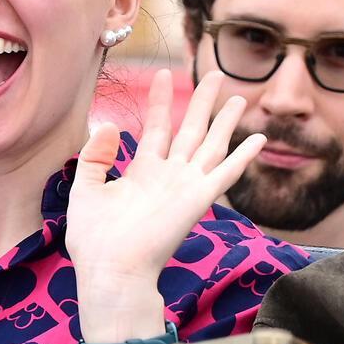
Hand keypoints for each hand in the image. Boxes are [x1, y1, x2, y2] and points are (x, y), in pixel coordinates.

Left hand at [67, 70, 265, 325]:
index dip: (162, 100)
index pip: (158, 127)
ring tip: (239, 96)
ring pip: (212, 144)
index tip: (163, 73)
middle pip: (192, 129)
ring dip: (226, 121)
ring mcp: (186, 186)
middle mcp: (170, 176)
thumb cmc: (95, 239)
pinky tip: (258, 138)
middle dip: (204, 102)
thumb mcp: (85, 188)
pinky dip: (243, 155)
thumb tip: (110, 125)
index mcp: (144, 172)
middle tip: (216, 75)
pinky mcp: (199, 199)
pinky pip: (226, 172)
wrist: (111, 270)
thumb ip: (96, 156)